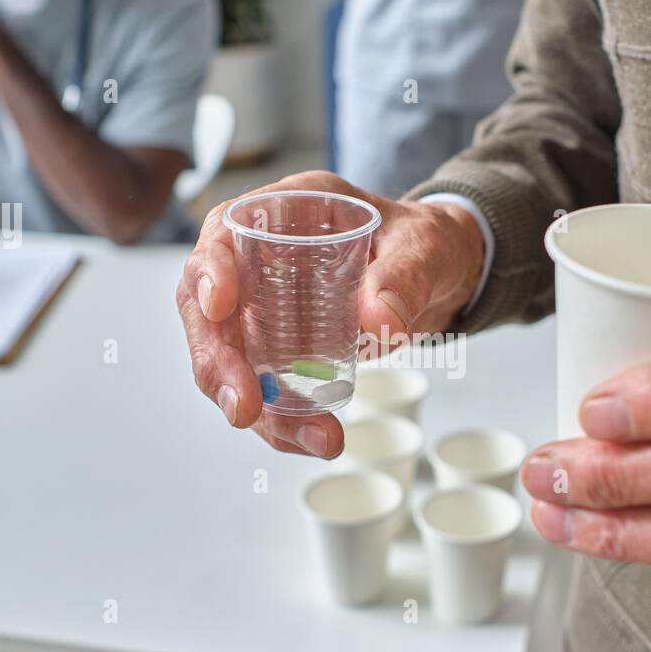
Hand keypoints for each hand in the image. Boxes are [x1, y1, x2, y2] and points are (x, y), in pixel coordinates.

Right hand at [177, 171, 484, 456]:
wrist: (440, 276)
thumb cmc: (424, 244)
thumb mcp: (425, 248)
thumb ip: (406, 276)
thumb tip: (381, 321)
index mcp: (285, 211)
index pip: (224, 232)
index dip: (210, 271)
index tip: (220, 307)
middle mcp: (259, 259)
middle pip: (210, 311)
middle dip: (219, 364)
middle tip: (245, 408)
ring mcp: (263, 308)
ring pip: (231, 362)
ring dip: (259, 408)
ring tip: (315, 438)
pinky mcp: (278, 350)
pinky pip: (266, 390)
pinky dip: (286, 421)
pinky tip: (318, 440)